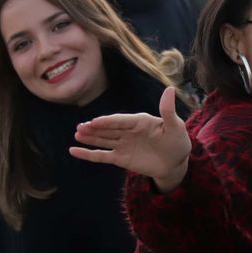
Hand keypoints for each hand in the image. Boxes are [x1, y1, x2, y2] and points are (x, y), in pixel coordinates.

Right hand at [70, 87, 191, 191]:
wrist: (175, 163)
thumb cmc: (177, 142)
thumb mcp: (175, 127)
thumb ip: (168, 110)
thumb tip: (170, 89)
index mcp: (139, 121)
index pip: (121, 120)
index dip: (108, 122)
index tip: (94, 122)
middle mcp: (128, 131)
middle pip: (108, 129)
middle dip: (95, 128)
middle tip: (80, 127)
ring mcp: (123, 144)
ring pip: (103, 140)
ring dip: (90, 137)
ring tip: (77, 134)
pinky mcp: (120, 158)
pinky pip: (101, 156)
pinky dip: (88, 154)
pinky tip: (74, 151)